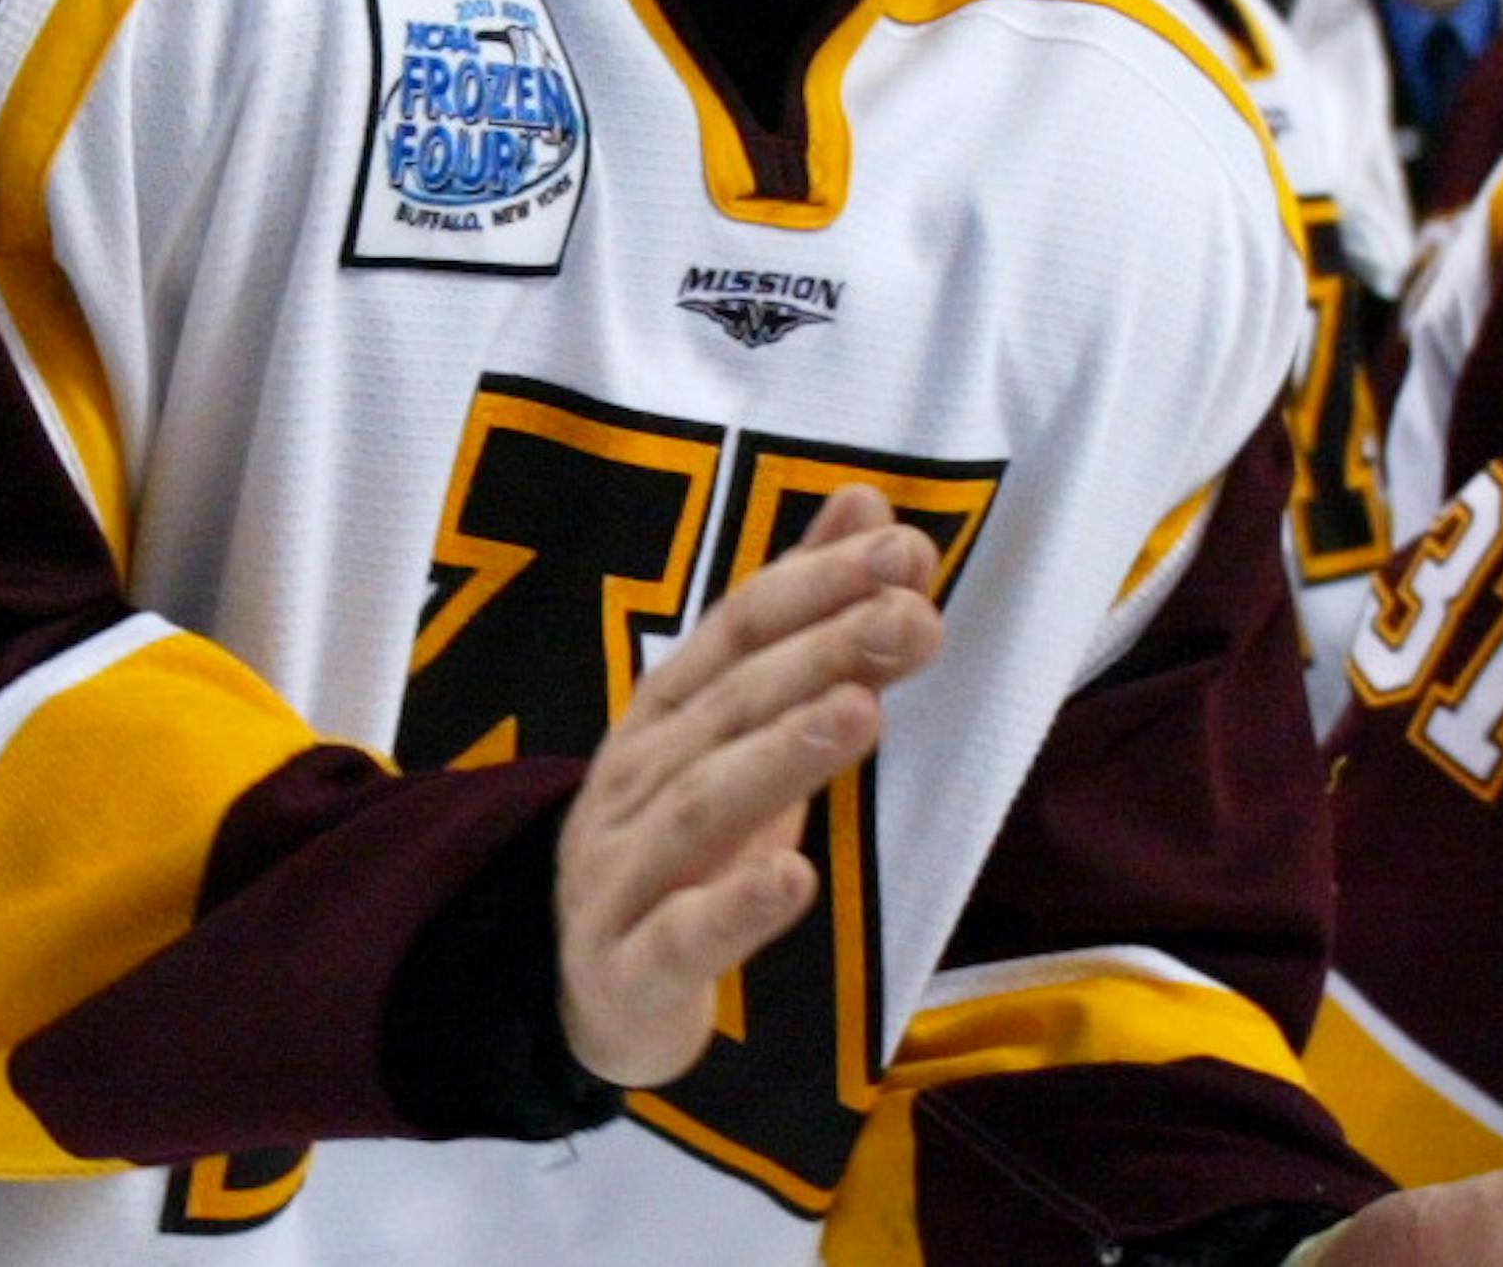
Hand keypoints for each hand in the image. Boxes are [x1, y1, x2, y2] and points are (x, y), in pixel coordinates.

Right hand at [555, 484, 942, 1089]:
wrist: (594, 997)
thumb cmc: (687, 844)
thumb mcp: (745, 731)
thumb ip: (807, 622)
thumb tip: (866, 504)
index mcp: (666, 711)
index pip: (739, 628)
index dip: (815, 584)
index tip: (904, 550)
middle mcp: (634, 775)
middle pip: (730, 704)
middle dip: (821, 652)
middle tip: (908, 617)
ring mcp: (620, 871)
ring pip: (701, 804)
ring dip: (780, 756)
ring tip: (861, 715)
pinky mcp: (628, 970)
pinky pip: (678, 936)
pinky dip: (731, 908)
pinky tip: (794, 881)